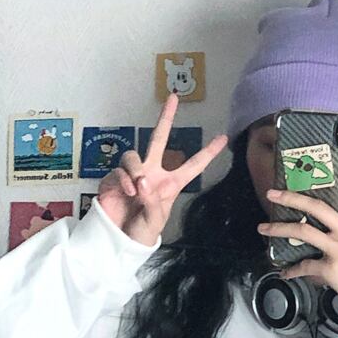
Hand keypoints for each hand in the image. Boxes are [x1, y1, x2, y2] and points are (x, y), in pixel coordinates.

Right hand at [97, 93, 227, 245]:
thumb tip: (144, 182)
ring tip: (138, 189)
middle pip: (159, 139)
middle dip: (165, 118)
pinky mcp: (114, 177)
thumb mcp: (155, 220)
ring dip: (136, 170)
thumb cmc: (142, 232)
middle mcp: (152, 173)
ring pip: (133, 155)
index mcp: (170, 184)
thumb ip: (153, 201)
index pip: (193, 165)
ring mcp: (133, 174)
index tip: (223, 138)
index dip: (208, 153)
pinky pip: (119, 170)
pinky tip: (128, 193)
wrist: (119, 239)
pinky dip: (124, 180)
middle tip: (173, 97)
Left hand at [257, 141, 337, 319]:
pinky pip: (304, 265)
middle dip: (291, 198)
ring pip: (303, 232)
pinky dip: (291, 270)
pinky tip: (283, 272)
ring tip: (263, 229)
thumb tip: (328, 227)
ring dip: (279, 230)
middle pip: (318, 207)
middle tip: (272, 194)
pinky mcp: (331, 268)